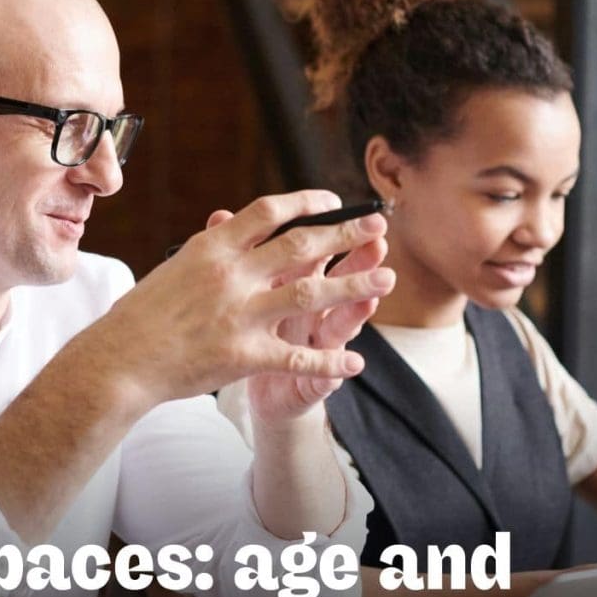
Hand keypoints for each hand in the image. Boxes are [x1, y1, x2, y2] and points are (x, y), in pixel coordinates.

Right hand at [95, 191, 392, 408]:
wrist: (118, 361)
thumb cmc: (141, 314)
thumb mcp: (175, 266)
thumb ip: (212, 246)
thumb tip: (230, 223)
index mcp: (213, 246)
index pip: (270, 211)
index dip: (308, 202)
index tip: (333, 201)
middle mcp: (231, 274)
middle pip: (302, 245)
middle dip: (346, 234)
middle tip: (378, 226)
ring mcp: (239, 314)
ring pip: (312, 295)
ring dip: (355, 286)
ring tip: (387, 279)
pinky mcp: (244, 355)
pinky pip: (298, 357)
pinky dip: (330, 361)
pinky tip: (355, 362)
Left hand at [237, 208, 391, 423]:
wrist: (252, 390)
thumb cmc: (243, 330)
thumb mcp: (240, 293)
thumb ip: (237, 258)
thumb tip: (219, 216)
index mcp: (290, 285)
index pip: (313, 252)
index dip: (325, 231)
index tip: (337, 205)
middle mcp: (309, 311)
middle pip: (335, 280)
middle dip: (356, 260)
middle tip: (376, 241)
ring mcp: (312, 346)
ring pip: (339, 322)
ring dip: (358, 307)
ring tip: (376, 292)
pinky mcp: (308, 380)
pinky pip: (322, 375)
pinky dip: (334, 369)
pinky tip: (352, 364)